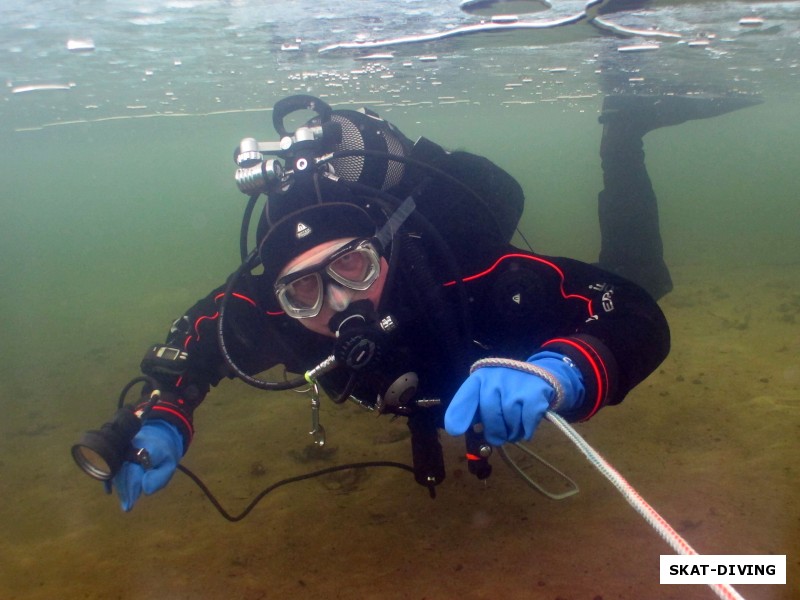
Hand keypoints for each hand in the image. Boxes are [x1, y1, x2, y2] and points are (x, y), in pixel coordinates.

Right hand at [112, 420, 182, 511]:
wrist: (158, 435)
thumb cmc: (164, 455)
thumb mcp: (168, 467)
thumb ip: (159, 478)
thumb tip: (145, 490)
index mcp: (146, 450)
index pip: (133, 473)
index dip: (130, 490)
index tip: (130, 505)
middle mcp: (131, 447)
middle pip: (122, 473)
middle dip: (124, 492)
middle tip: (127, 506)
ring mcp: (122, 447)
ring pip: (115, 470)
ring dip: (119, 487)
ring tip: (126, 501)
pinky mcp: (116, 450)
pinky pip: (110, 465)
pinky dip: (111, 479)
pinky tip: (110, 491)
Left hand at [445, 351, 583, 445]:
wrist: (539, 376)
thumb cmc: (506, 390)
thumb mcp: (487, 393)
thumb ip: (473, 410)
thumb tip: (458, 429)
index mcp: (480, 378)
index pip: (467, 396)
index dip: (459, 414)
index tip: (454, 431)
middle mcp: (496, 378)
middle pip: (490, 416)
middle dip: (495, 432)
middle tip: (498, 437)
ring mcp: (516, 385)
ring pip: (510, 423)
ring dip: (512, 433)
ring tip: (514, 427)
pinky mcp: (535, 394)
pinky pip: (527, 425)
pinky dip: (526, 431)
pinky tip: (526, 424)